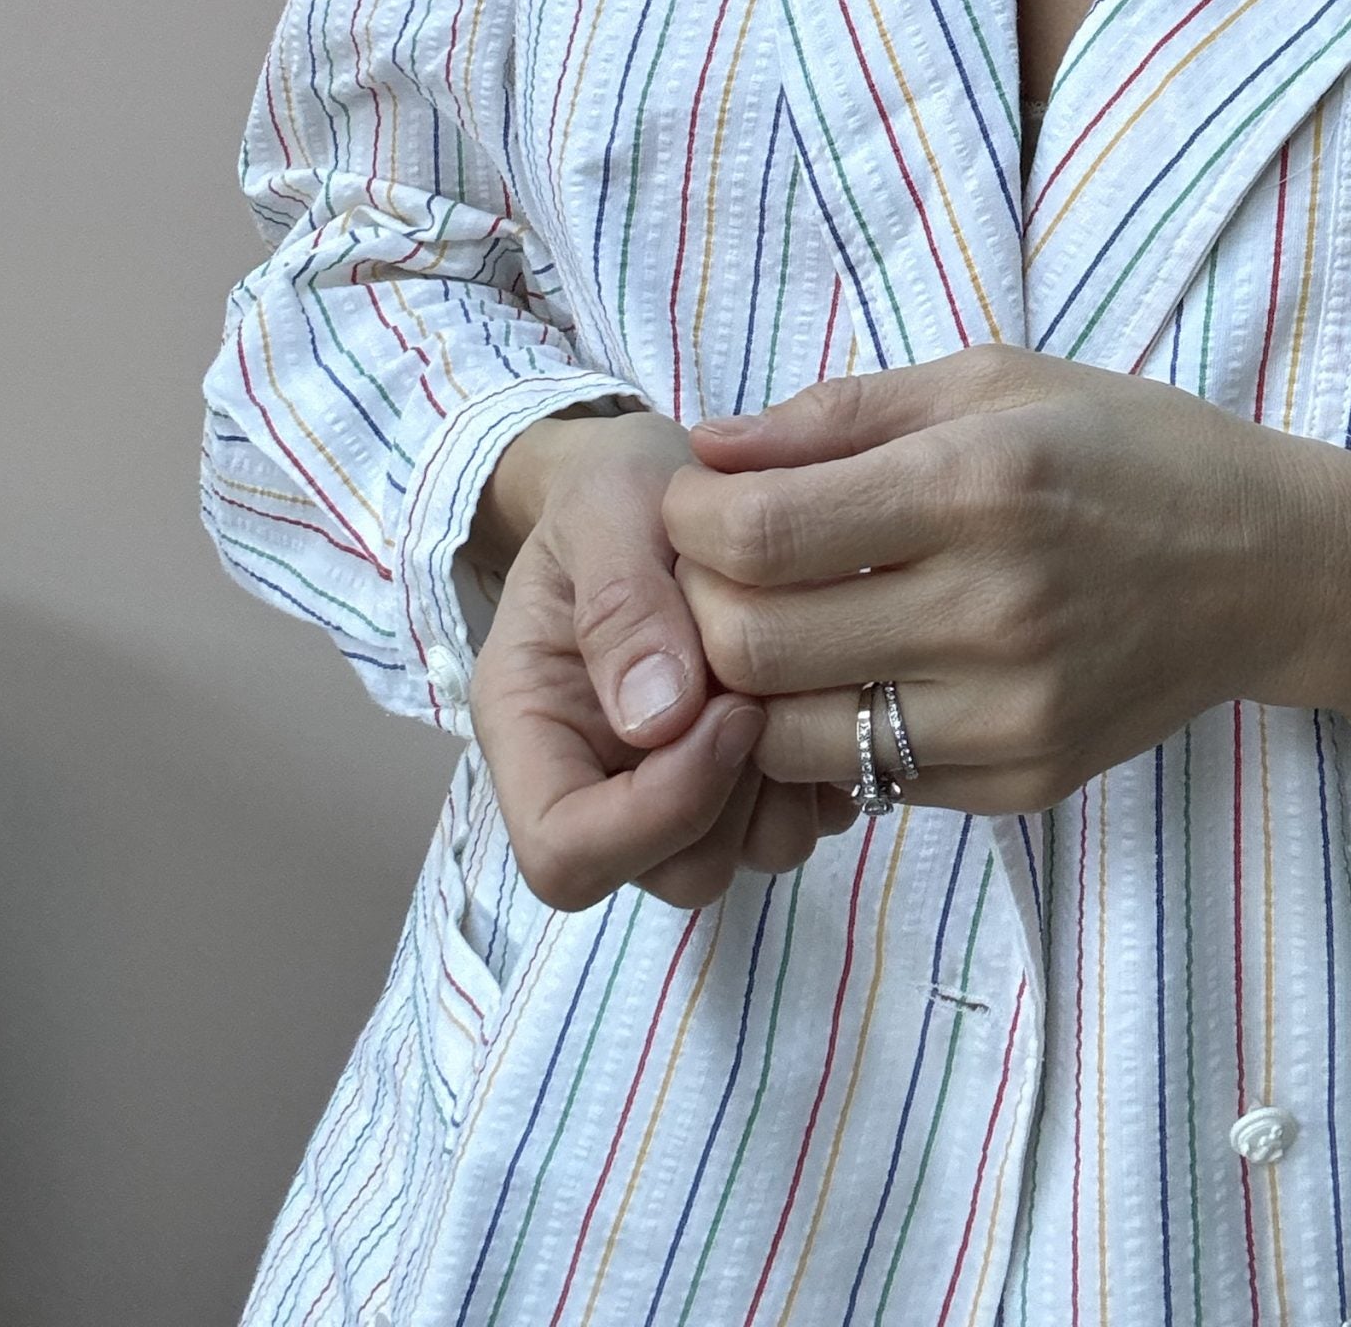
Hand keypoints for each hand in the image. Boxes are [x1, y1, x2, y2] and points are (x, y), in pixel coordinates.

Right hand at [466, 412, 858, 910]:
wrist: (655, 478)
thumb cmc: (615, 490)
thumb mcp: (606, 511)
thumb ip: (621, 604)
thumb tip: (656, 720)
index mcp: (531, 731)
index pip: (566, 852)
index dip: (659, 810)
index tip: (728, 707)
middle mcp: (595, 781)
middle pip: (671, 872)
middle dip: (735, 795)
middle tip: (765, 688)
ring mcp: (668, 788)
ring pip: (742, 859)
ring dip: (784, 787)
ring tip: (790, 680)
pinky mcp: (739, 777)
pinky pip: (796, 823)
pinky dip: (819, 774)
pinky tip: (818, 687)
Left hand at [665, 344, 1348, 814]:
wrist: (1271, 565)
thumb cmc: (1122, 447)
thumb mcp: (992, 381)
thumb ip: (840, 414)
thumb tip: (706, 449)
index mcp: (979, 486)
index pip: (759, 536)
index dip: (688, 521)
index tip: (696, 499)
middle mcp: (995, 610)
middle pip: (755, 646)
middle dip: (699, 606)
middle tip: (716, 572)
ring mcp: (1012, 713)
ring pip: (794, 736)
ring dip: (751, 688)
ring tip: (772, 629)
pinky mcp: (1024, 782)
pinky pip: (869, 779)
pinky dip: (828, 735)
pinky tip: (851, 675)